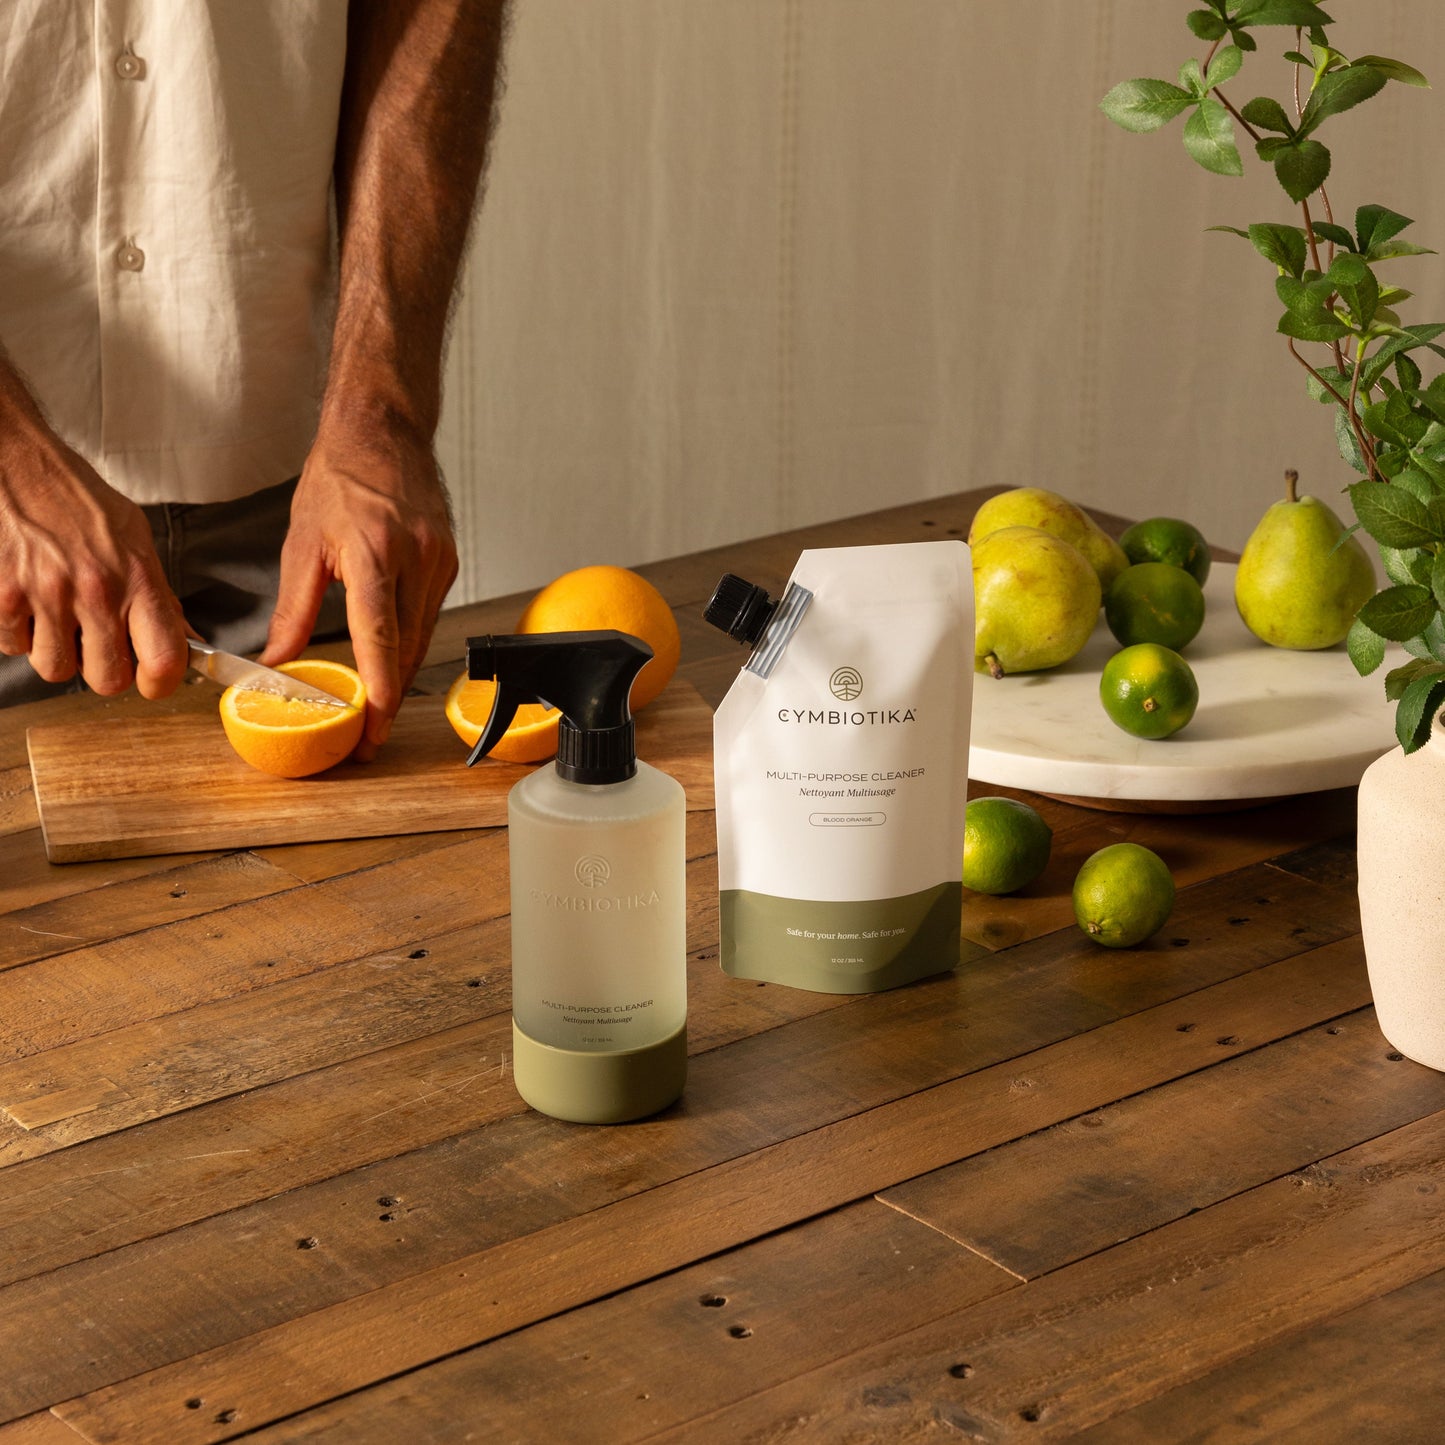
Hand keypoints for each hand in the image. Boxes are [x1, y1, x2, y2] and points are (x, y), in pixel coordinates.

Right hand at [0, 436, 187, 698]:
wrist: (20, 465)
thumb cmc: (80, 502)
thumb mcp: (136, 540)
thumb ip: (159, 595)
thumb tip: (187, 639)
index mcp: (137, 579)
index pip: (164, 659)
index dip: (161, 683)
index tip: (153, 680)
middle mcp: (96, 591)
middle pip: (108, 680)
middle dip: (104, 671)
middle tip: (98, 645)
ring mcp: (47, 595)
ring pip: (56, 669)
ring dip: (59, 653)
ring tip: (60, 619)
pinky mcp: (5, 596)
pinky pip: (14, 647)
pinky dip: (20, 635)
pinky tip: (29, 605)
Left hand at [261, 418, 458, 757]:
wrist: (383, 432)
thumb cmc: (341, 477)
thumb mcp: (302, 543)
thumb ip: (293, 609)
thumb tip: (277, 660)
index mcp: (374, 555)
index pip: (381, 639)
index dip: (378, 691)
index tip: (372, 728)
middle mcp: (416, 560)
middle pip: (407, 649)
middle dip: (388, 698)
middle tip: (368, 735)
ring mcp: (439, 561)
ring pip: (423, 636)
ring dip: (399, 672)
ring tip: (375, 705)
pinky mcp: (449, 562)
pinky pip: (430, 614)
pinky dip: (410, 639)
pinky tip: (391, 653)